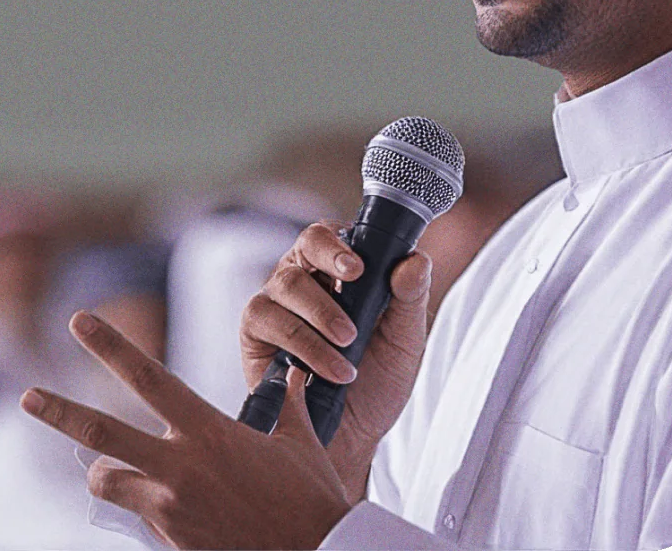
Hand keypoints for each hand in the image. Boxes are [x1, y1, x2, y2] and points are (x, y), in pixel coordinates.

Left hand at [21, 312, 351, 549]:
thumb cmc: (314, 500)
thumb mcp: (300, 445)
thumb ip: (290, 408)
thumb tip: (296, 378)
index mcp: (208, 431)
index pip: (148, 376)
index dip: (110, 345)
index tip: (81, 321)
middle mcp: (179, 466)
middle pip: (102, 431)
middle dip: (59, 411)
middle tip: (26, 395)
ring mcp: (169, 509)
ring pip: (108, 481)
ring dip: (107, 472)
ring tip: (116, 468)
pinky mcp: (171, 543)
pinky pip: (139, 519)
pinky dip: (144, 509)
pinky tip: (174, 514)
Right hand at [239, 221, 430, 499]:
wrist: (350, 437)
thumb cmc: (376, 382)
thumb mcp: (404, 341)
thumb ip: (411, 298)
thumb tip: (416, 260)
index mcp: (339, 269)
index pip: (334, 234)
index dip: (340, 243)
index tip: (358, 266)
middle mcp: (305, 276)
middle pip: (305, 246)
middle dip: (328, 262)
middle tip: (353, 284)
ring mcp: (277, 300)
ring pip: (287, 283)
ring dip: (321, 316)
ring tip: (348, 349)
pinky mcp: (255, 330)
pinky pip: (268, 319)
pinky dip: (301, 345)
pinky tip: (324, 369)